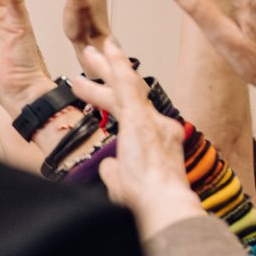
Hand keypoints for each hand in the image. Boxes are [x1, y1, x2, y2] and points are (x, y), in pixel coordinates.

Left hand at [72, 40, 199, 239]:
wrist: (163, 206)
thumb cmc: (147, 204)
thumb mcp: (125, 185)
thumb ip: (116, 172)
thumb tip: (107, 166)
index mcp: (157, 142)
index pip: (132, 113)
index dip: (113, 99)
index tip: (99, 90)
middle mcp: (159, 127)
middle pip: (131, 93)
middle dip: (109, 73)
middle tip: (92, 56)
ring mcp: (151, 121)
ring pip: (128, 85)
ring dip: (108, 66)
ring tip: (92, 49)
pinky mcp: (141, 119)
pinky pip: (126, 86)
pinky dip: (116, 66)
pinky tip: (107, 51)